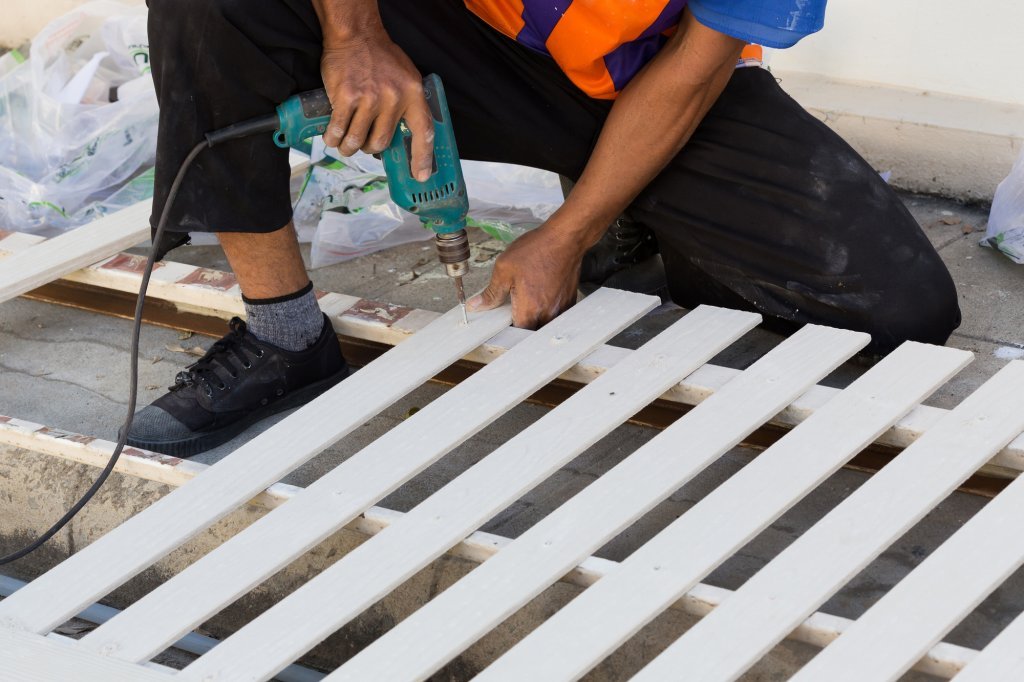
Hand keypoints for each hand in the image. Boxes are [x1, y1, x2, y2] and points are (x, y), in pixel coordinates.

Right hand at [319, 31, 432, 179]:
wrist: (356, 34)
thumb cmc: (381, 57)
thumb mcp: (407, 77)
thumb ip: (408, 103)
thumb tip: (405, 134)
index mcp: (413, 94)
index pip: (423, 133)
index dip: (422, 158)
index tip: (421, 176)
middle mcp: (394, 99)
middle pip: (382, 143)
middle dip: (370, 149)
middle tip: (363, 143)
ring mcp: (370, 99)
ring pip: (358, 141)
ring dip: (348, 147)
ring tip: (344, 144)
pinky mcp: (346, 98)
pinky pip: (338, 130)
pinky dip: (333, 138)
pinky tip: (332, 137)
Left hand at [467, 221, 587, 328]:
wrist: (565, 238)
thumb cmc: (536, 250)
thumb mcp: (504, 269)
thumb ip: (491, 293)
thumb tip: (476, 306)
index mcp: (529, 310)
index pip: (517, 333)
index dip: (508, 329)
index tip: (502, 320)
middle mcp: (547, 314)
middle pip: (533, 331)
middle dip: (523, 324)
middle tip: (515, 308)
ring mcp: (561, 308)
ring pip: (546, 323)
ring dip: (537, 318)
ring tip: (530, 300)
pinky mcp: (570, 300)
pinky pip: (557, 313)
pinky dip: (549, 309)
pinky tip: (543, 294)